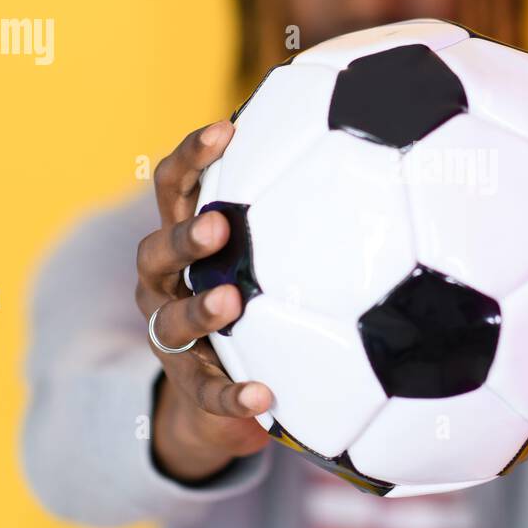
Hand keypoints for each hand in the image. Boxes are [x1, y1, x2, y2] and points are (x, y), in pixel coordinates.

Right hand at [135, 119, 274, 481]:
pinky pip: (209, 395)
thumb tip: (371, 148)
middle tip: (218, 225)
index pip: (174, 187)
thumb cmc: (252, 301)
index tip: (225, 130)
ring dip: (199, 309)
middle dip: (184, 235)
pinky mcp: (191, 388)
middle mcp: (163, 284)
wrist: (219, 392)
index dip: (193, 156)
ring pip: (172, 321)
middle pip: (156, 251)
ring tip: (229, 303)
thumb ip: (296, 209)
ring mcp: (172, 337)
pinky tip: (262, 397)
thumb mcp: (263, 255)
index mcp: (181, 240)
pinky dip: (233, 396)